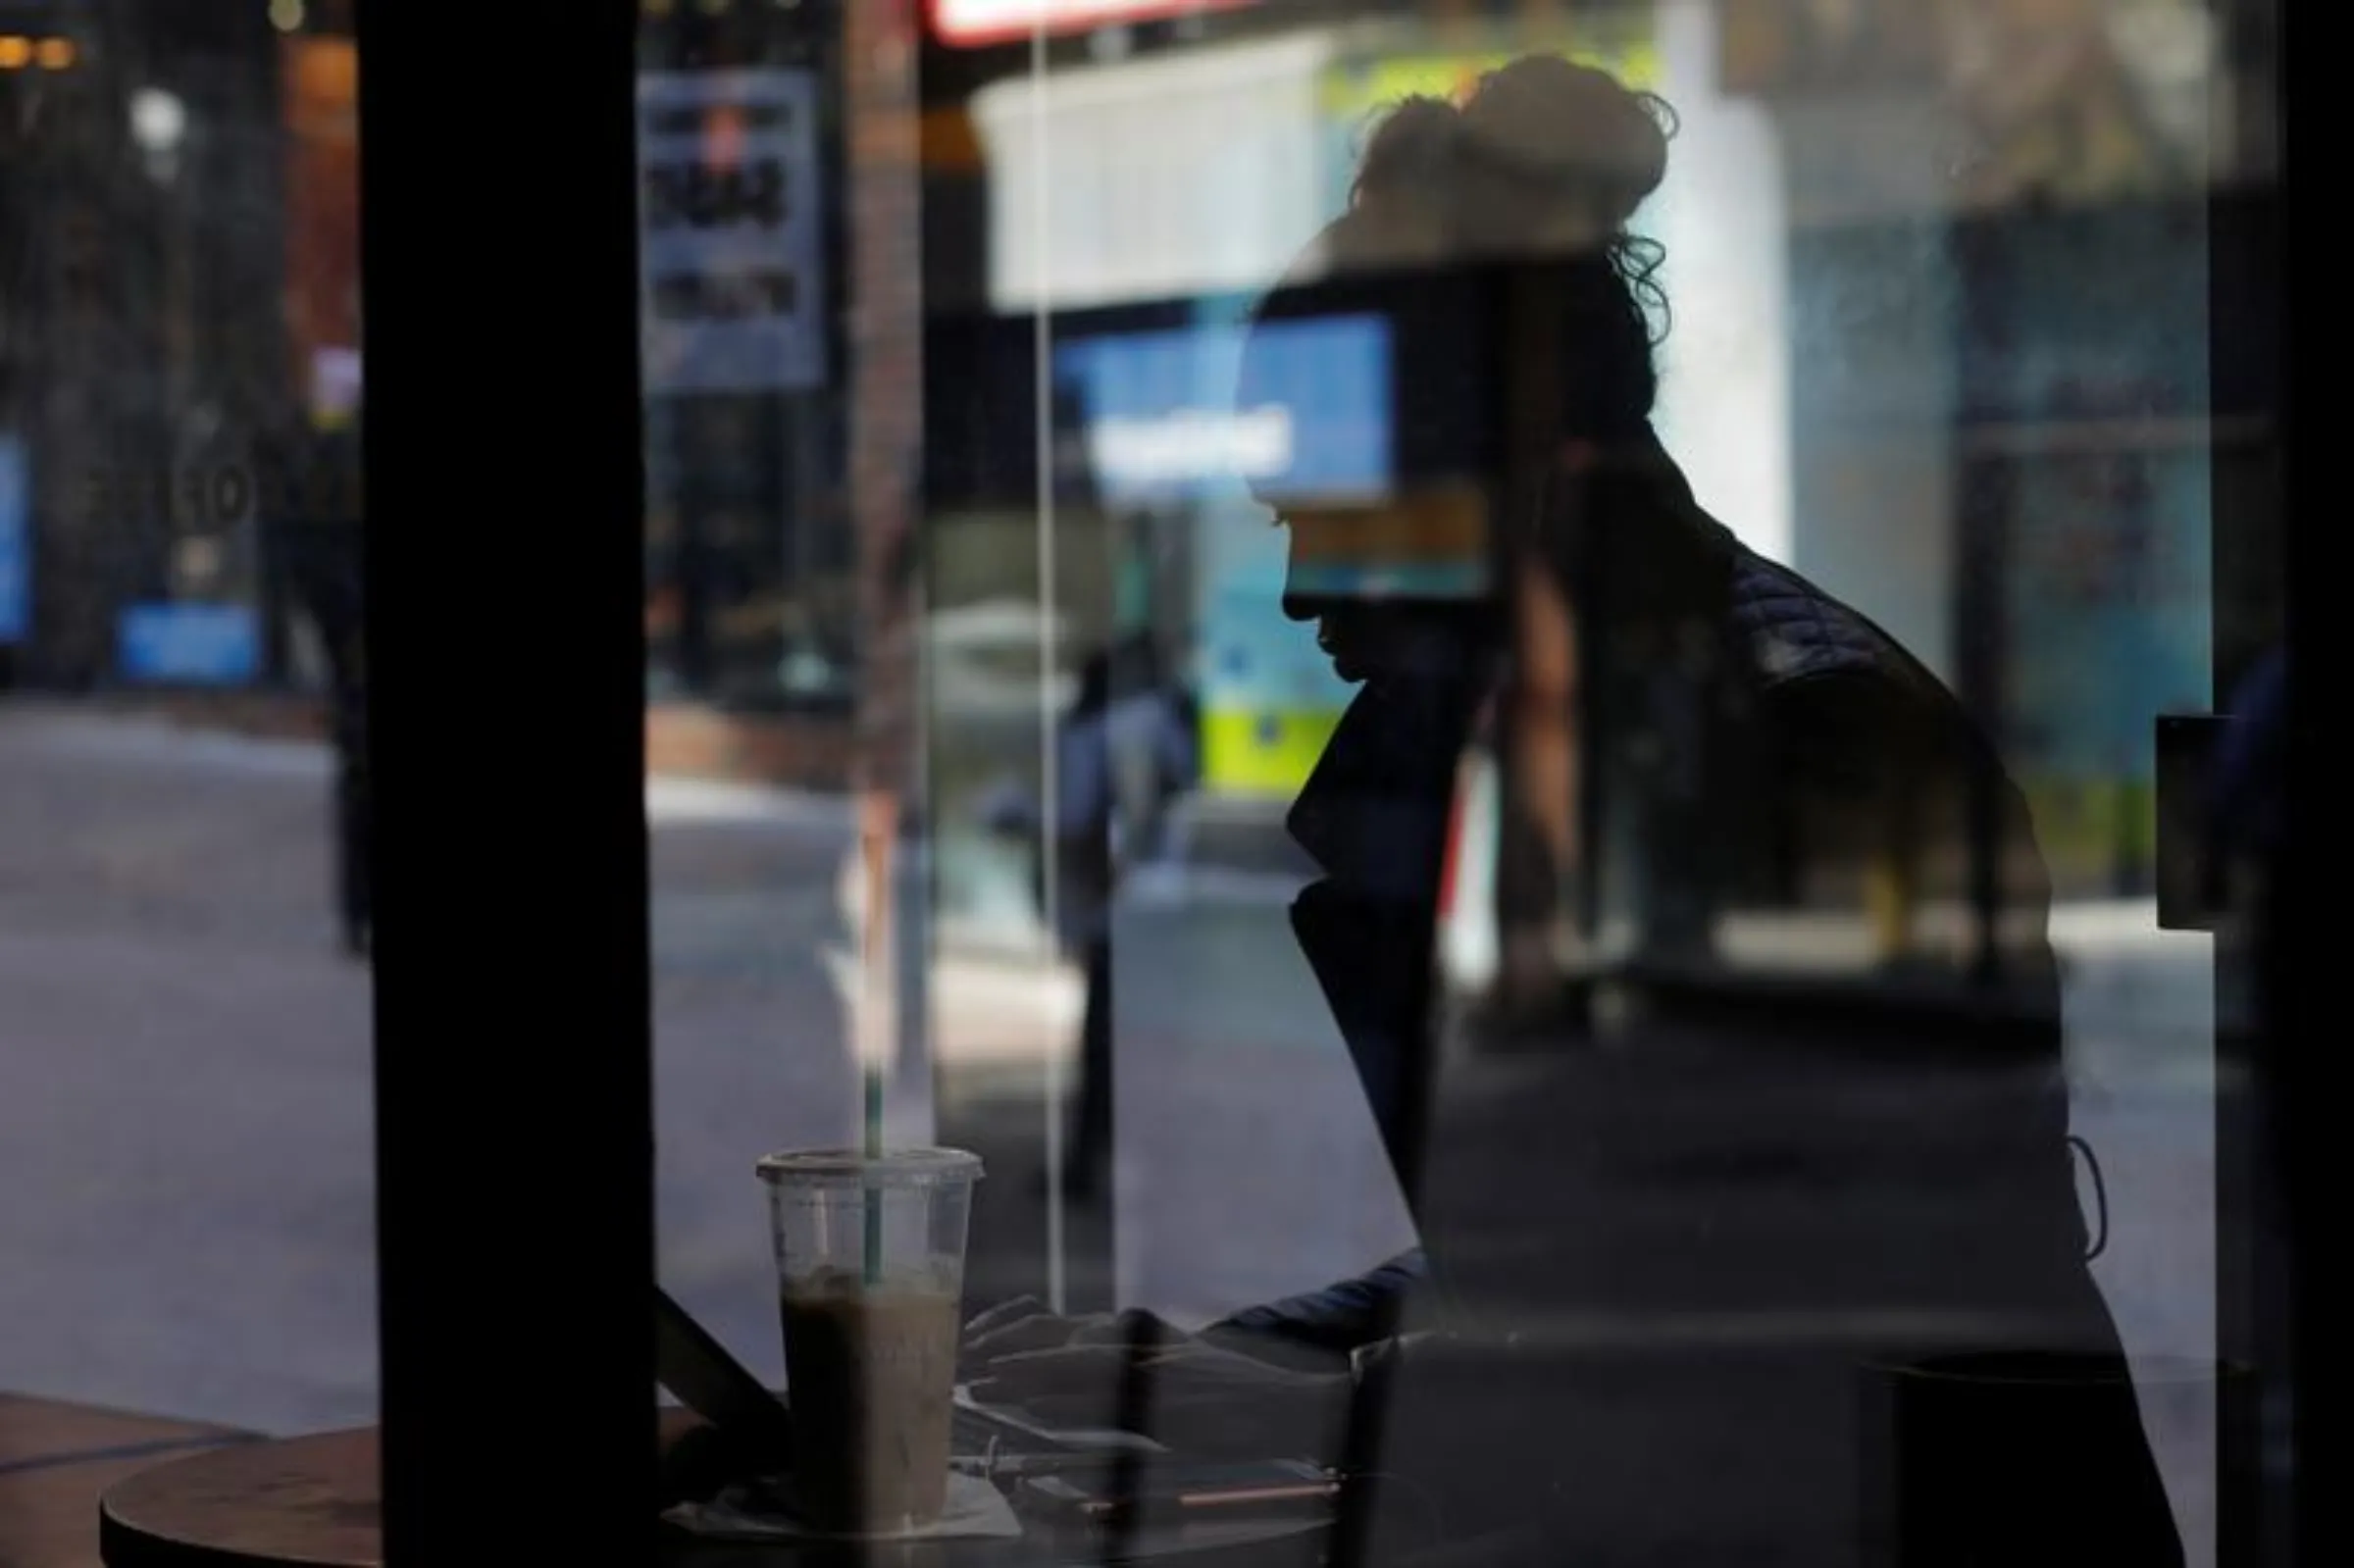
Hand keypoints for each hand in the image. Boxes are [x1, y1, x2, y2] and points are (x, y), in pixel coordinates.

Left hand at [964, 1300, 1346, 1457]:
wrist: (1277, 1402)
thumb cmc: (1219, 1390)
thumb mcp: (1160, 1364)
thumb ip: (1111, 1369)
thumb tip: (1052, 1392)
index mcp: (1128, 1330)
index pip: (1055, 1328)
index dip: (1013, 1338)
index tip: (978, 1345)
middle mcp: (1132, 1339)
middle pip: (1054, 1340)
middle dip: (1006, 1352)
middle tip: (965, 1362)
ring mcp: (1144, 1367)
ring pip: (1068, 1366)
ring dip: (1022, 1375)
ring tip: (983, 1380)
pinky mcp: (1158, 1399)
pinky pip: (1099, 1398)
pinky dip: (1062, 1399)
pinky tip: (1033, 1403)